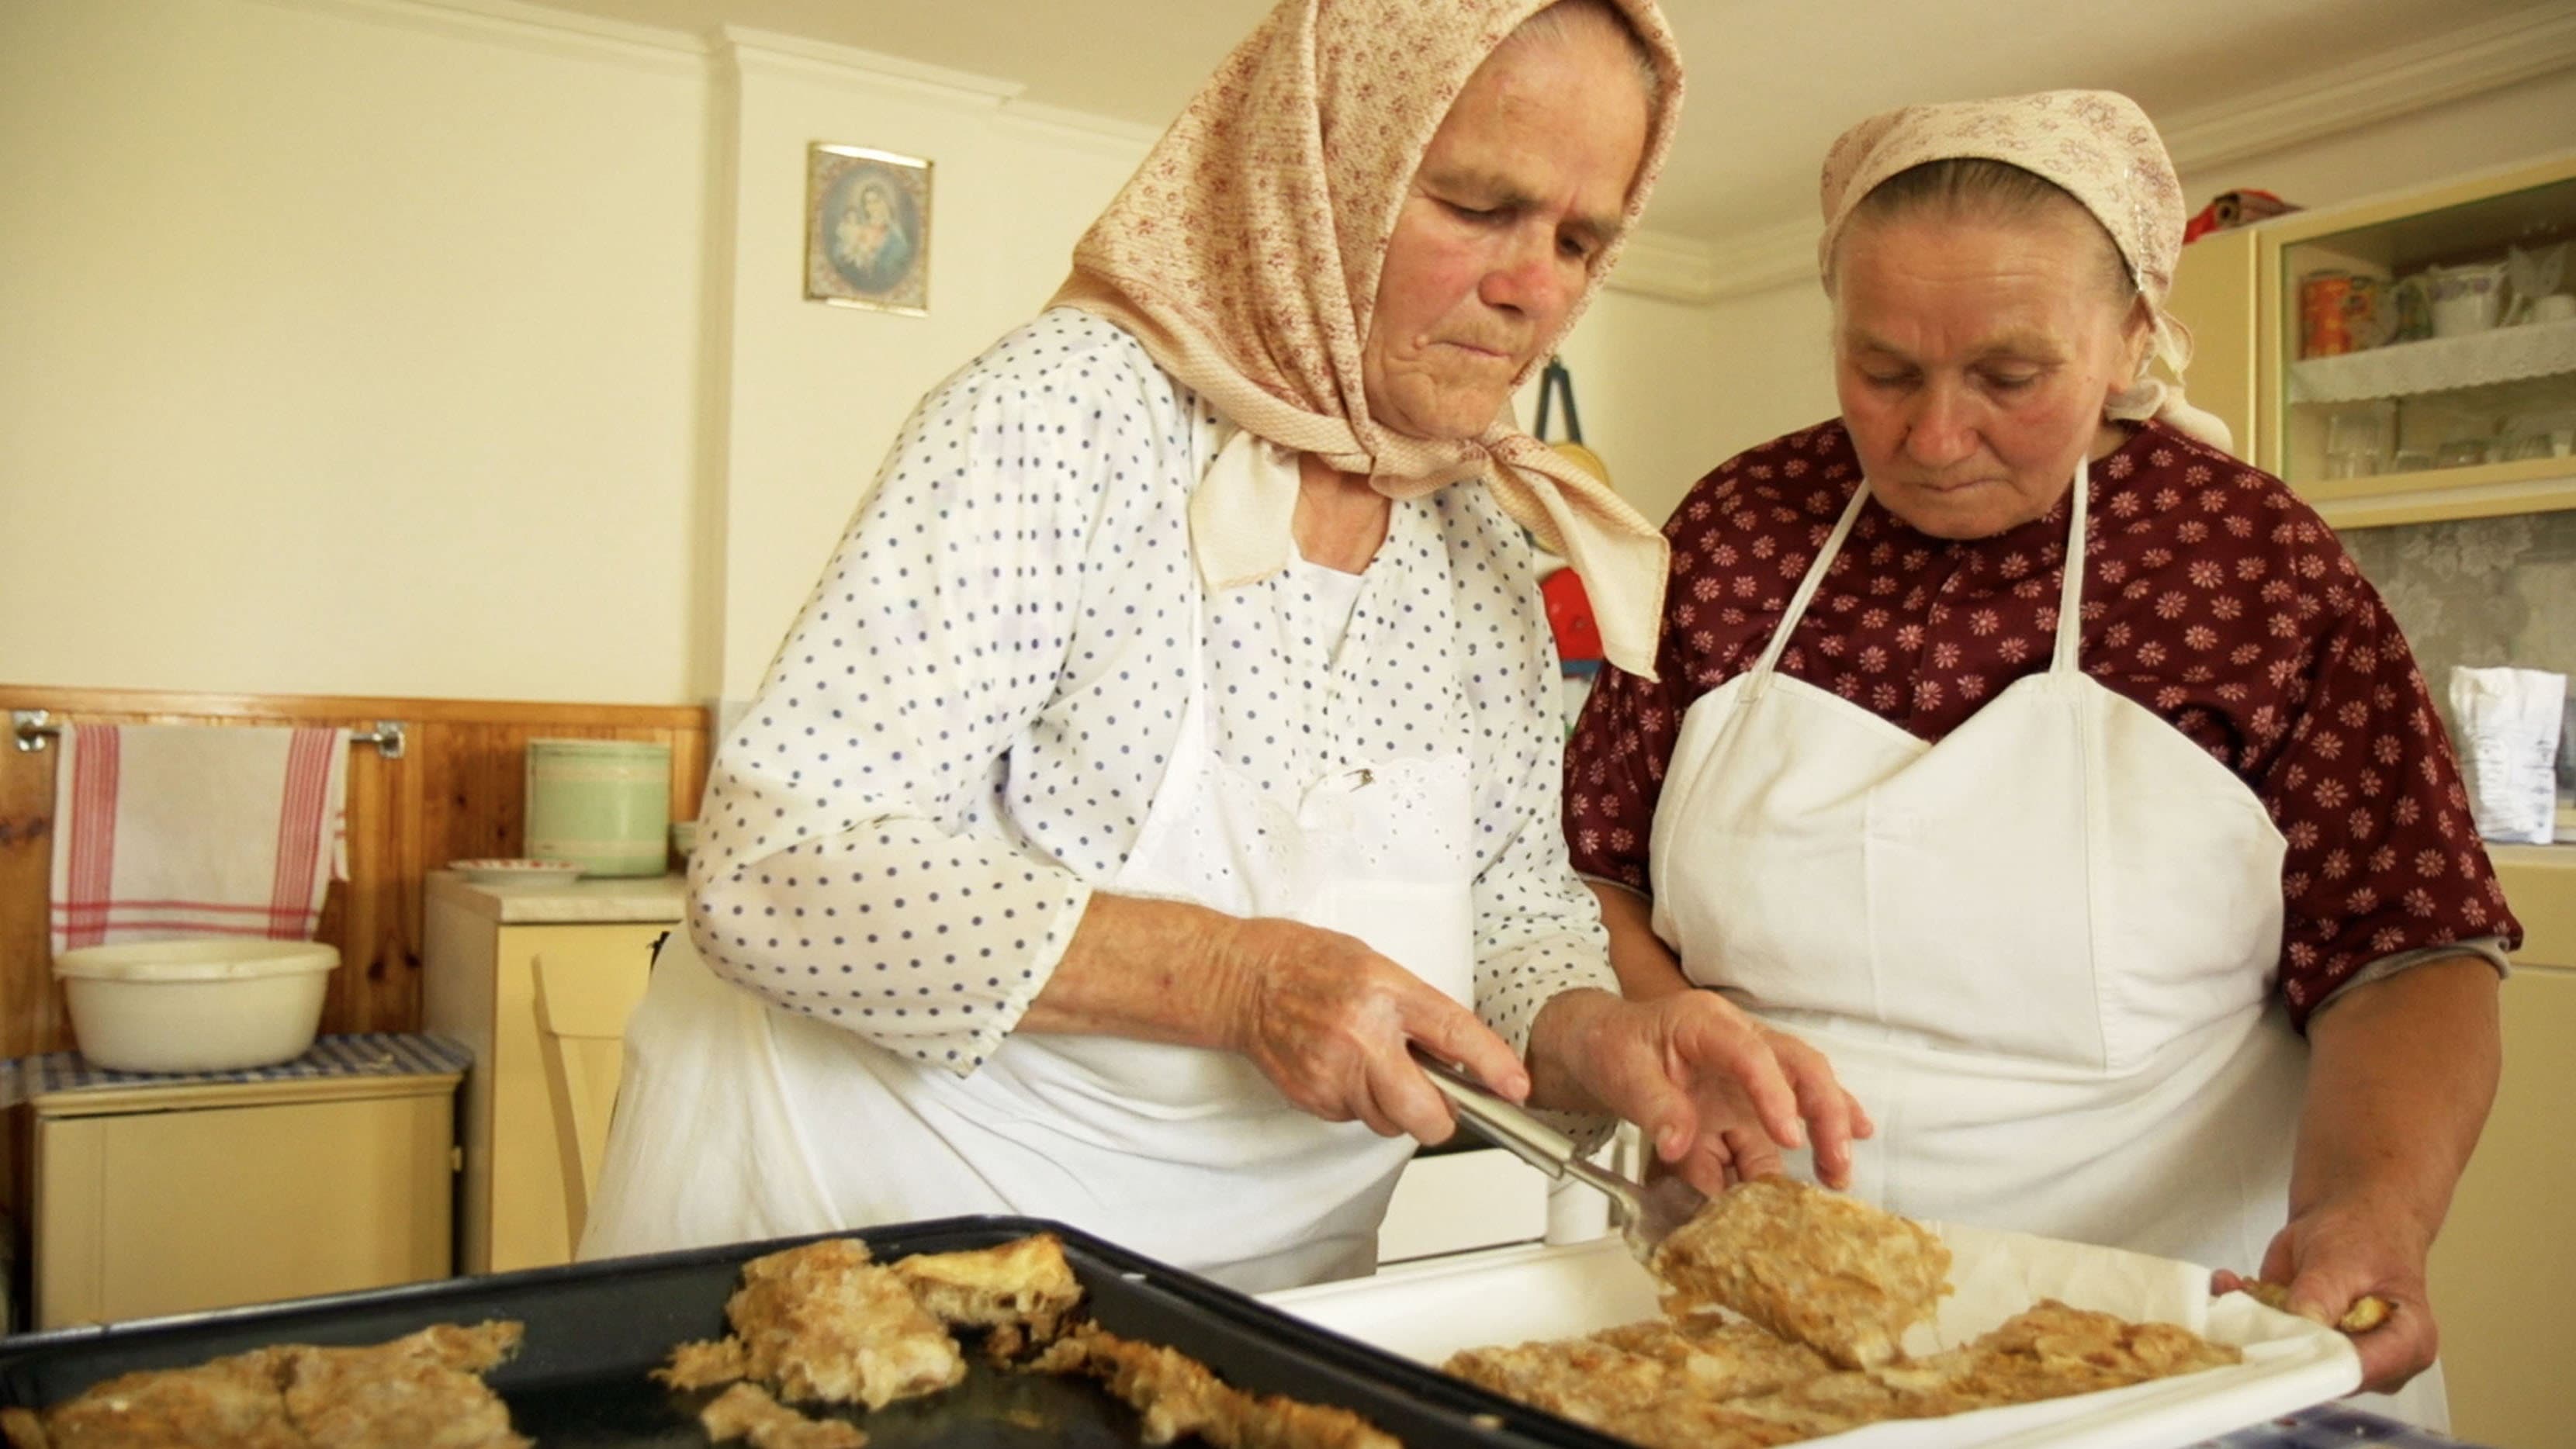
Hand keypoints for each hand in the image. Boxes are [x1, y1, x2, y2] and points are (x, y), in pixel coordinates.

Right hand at [1214, 915, 1528, 1145]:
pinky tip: (1341, 1067)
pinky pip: (1354, 1118)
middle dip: (1437, 1117)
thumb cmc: (1310, 964)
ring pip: (1389, 1123)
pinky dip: (1357, 1101)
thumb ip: (1419, 1010)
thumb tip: (1460, 1056)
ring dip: (1391, 1107)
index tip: (1516, 1087)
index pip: (1454, 1035)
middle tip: (1434, 1098)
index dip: (1492, 1066)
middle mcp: (1361, 1037)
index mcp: (1385, 993)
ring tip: (1370, 1064)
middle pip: (1422, 1113)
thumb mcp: (1378, 967)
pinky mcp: (1312, 1097)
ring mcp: (1333, 1072)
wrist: (1245, 981)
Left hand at [1531, 989, 1870, 1195]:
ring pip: (1799, 1099)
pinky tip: (1823, 1173)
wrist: (1600, 1045)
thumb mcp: (1621, 1070)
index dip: (1775, 1093)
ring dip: (1825, 1136)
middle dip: (1827, 1111)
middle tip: (1837, 1159)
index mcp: (1707, 1024)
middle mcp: (1738, 1047)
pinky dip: (1791, 1157)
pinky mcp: (1738, 1112)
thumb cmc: (1612, 1045)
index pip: (1752, 1053)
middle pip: (1799, 1068)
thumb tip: (1679, 1145)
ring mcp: (1743, 1081)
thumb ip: (1654, 1106)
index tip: (1789, 1136)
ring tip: (1837, 1177)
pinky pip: (1766, 1138)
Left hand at [2214, 1190, 2436, 1393]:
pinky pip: (2269, 1341)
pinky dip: (2243, 1312)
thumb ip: (2322, 1294)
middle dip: (2273, 1343)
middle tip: (2238, 1309)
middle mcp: (2376, 1363)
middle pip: (2320, 1374)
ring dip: (2249, 1323)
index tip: (2272, 1343)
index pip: (2359, 1371)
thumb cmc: (2365, 1236)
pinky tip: (2230, 1284)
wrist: (2353, 1219)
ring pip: (2288, 1359)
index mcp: (2407, 1344)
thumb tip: (2302, 1324)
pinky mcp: (2306, 1346)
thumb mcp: (2341, 1259)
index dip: (2315, 1366)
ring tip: (2230, 1285)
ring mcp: (2338, 1357)